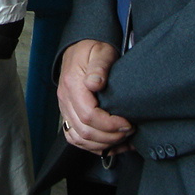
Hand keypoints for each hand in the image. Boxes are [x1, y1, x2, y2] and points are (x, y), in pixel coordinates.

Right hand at [57, 39, 131, 154]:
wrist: (78, 48)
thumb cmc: (92, 49)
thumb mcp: (101, 51)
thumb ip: (99, 66)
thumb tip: (95, 83)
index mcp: (73, 84)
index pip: (88, 115)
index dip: (109, 124)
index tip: (127, 122)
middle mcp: (65, 99)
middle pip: (84, 131)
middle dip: (110, 136)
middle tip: (129, 130)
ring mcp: (65, 108)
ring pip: (79, 139)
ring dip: (102, 144)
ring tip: (122, 138)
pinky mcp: (68, 114)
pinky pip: (75, 138)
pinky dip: (92, 146)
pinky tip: (110, 144)